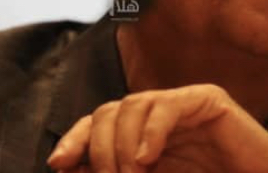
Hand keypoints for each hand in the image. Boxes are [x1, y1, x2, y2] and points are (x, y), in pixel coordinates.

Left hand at [46, 84, 267, 172]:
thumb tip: (68, 167)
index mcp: (146, 134)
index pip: (99, 122)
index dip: (76, 139)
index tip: (58, 165)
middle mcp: (161, 114)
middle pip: (109, 111)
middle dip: (97, 148)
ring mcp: (185, 104)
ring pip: (133, 105)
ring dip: (121, 146)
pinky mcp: (209, 101)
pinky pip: (167, 106)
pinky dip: (150, 133)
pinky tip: (147, 160)